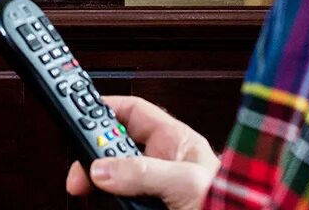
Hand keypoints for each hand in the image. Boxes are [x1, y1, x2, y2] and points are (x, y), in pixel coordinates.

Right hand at [63, 95, 219, 209]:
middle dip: (94, 150)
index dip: (105, 108)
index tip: (79, 113)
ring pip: (112, 173)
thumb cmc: (228, 204)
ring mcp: (153, 185)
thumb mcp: (183, 182)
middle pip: (115, 144)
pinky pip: (117, 196)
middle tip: (82, 162)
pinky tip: (102, 199)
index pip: (133, 112)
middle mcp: (162, 161)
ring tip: (88, 184)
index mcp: (175, 141)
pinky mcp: (147, 204)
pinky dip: (105, 197)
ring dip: (97, 178)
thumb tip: (102, 168)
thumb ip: (142, 171)